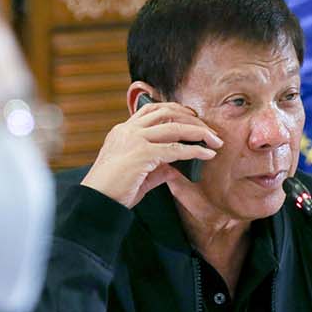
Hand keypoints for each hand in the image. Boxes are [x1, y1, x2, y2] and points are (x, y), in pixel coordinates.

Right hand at [81, 101, 220, 207]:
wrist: (95, 201)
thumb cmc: (112, 191)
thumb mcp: (137, 174)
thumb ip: (157, 167)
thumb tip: (176, 166)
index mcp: (122, 131)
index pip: (152, 110)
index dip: (175, 110)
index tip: (192, 117)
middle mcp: (128, 130)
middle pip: (166, 112)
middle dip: (192, 119)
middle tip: (210, 130)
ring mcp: (134, 139)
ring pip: (174, 126)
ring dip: (199, 132)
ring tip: (215, 141)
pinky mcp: (142, 153)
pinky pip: (175, 149)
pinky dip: (195, 150)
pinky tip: (208, 154)